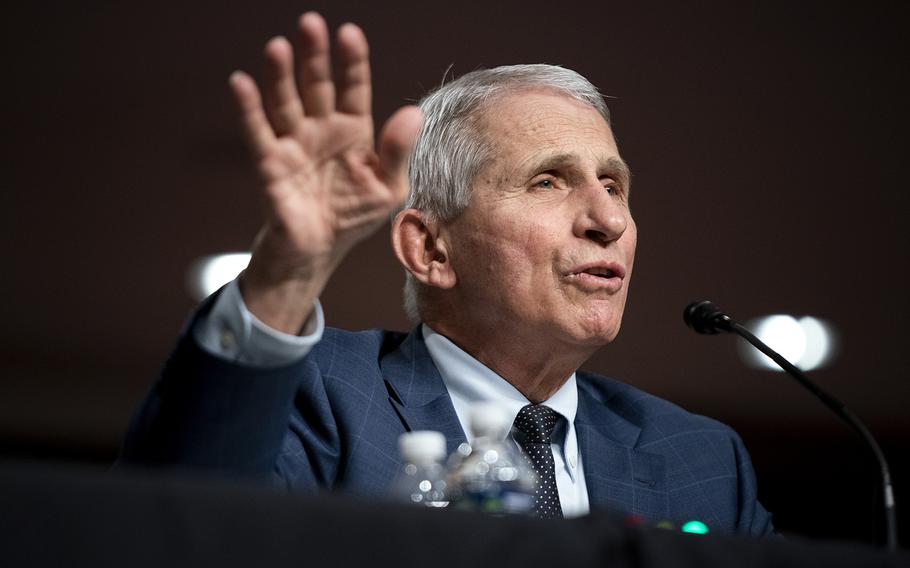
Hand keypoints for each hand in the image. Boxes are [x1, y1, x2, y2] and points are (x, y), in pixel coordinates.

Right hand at [228, 12, 422, 332]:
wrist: (318, 251)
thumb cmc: (353, 216)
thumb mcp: (387, 188)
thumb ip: (398, 152)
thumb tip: (412, 112)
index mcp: (353, 132)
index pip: (353, 89)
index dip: (352, 62)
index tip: (349, 33)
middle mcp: (321, 130)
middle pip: (316, 86)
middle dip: (314, 56)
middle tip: (310, 23)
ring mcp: (294, 144)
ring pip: (285, 102)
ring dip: (280, 76)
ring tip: (277, 47)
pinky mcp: (270, 165)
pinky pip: (258, 133)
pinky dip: (248, 109)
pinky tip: (241, 83)